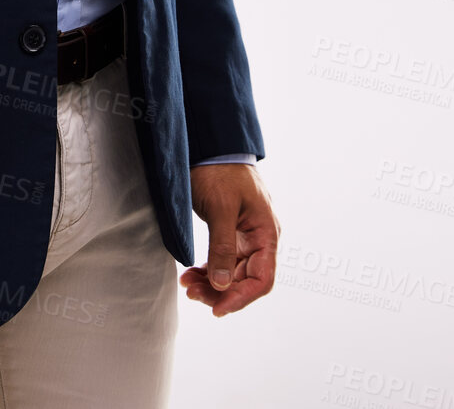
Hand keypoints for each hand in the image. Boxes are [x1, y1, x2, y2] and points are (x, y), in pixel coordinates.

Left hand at [180, 163, 279, 315]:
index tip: (217, 309)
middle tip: (191, 292)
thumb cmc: (219, 170)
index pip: (262, 279)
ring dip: (213, 282)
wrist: (210, 143)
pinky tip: (192, 273)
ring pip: (233, 271)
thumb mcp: (220, 208)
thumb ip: (222, 247)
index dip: (241, 298)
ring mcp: (246, 234)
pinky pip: (225, 259)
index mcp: (266, 233)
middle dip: (220, 291)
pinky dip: (210, 269)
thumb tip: (222, 285)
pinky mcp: (231, 230)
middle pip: (246, 279)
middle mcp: (260, 237)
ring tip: (187, 284)